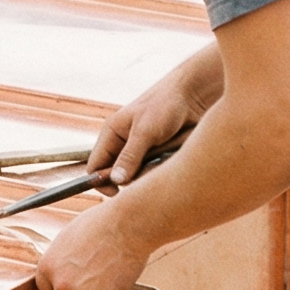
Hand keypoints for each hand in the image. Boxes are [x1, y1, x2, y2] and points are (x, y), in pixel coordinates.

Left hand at [33, 194, 152, 289]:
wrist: (127, 225)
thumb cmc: (100, 224)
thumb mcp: (67, 238)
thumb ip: (60, 259)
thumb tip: (60, 268)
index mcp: (48, 267)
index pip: (45, 287)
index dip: (58, 282)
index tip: (69, 278)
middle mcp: (61, 284)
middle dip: (75, 288)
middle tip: (91, 272)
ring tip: (106, 267)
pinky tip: (116, 272)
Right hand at [85, 45, 222, 187]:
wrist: (195, 97)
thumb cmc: (165, 105)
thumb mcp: (145, 131)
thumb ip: (130, 156)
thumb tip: (115, 180)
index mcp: (111, 134)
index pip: (95, 166)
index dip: (100, 181)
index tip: (116, 192)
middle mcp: (122, 145)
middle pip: (116, 176)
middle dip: (129, 180)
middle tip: (146, 174)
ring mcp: (140, 152)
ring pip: (136, 177)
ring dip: (147, 175)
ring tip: (163, 160)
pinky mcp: (156, 157)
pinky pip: (152, 173)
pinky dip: (159, 172)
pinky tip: (170, 161)